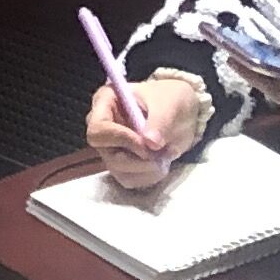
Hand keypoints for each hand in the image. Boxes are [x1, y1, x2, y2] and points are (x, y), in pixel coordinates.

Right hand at [87, 72, 207, 189]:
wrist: (180, 114)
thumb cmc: (169, 99)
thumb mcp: (168, 104)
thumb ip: (159, 121)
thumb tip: (150, 143)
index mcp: (105, 102)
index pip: (98, 129)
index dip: (120, 139)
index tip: (146, 142)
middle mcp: (103, 128)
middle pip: (108, 155)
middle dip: (138, 159)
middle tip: (162, 152)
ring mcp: (110, 149)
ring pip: (120, 171)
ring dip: (148, 169)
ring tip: (167, 153)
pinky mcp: (121, 165)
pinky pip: (130, 180)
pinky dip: (150, 176)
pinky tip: (162, 161)